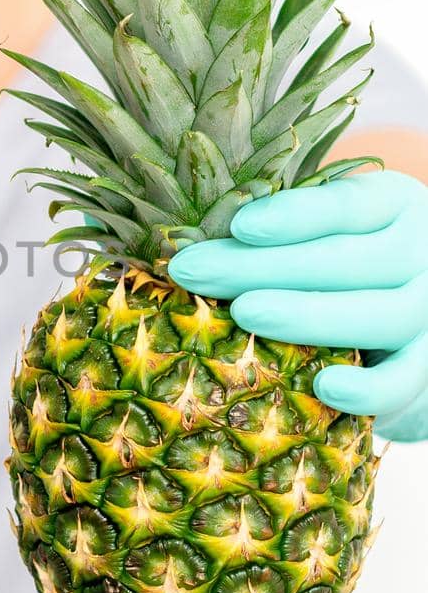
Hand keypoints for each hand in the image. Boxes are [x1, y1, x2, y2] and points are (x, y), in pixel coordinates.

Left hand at [166, 169, 427, 441]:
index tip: (239, 225)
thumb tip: (187, 245)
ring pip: (381, 313)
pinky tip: (322, 386)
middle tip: (195, 271)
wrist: (411, 334)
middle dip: (264, 266)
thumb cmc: (342, 270)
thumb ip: (277, 232)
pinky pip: (404, 380)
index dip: (294, 215)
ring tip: (244, 314)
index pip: (347, 203)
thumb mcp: (324, 234)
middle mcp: (422, 252)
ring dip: (307, 315)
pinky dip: (368, 388)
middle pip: (349, 259)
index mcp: (393, 205)